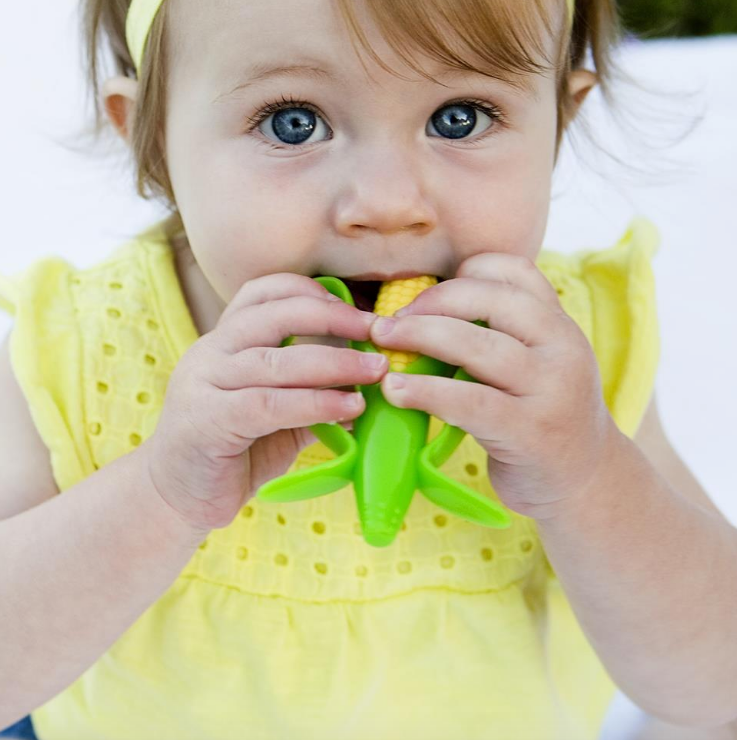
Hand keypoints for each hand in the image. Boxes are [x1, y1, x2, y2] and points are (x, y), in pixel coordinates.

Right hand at [141, 274, 387, 533]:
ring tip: (375, 371)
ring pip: (276, 361)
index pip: (263, 293)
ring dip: (334, 362)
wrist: (178, 496)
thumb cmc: (233, 451)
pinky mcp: (206, 420)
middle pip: (274, 315)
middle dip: (332, 318)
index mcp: (224, 340)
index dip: (312, 292)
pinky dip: (315, 403)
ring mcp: (203, 383)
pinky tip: (350, 408)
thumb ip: (311, 392)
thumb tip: (368, 382)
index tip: (357, 310)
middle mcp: (210, 352)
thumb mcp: (278, 415)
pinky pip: (269, 404)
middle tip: (377, 332)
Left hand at [368, 253, 619, 520]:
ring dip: (420, 337)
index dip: (467, 271)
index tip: (426, 291)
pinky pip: (470, 401)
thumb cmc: (542, 417)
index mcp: (560, 325)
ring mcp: (550, 390)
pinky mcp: (530, 431)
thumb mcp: (539, 365)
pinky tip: (395, 390)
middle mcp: (562, 349)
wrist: (585, 482)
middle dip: (432, 303)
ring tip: (381, 341)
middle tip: (386, 319)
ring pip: (479, 347)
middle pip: (492, 302)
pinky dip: (426, 391)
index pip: (516, 272)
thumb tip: (423, 311)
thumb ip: (503, 335)